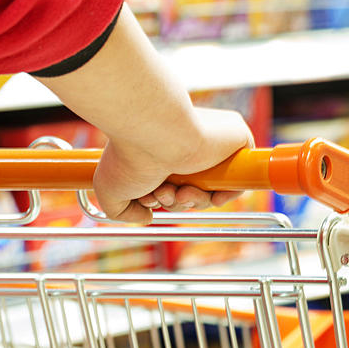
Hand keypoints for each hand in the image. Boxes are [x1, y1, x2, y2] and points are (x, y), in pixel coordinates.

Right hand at [92, 107, 254, 223]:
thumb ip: (122, 211)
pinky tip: (204, 193)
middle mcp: (187, 146)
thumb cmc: (129, 156)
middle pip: (192, 191)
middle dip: (176, 202)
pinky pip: (238, 179)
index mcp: (163, 151)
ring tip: (174, 190)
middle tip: (161, 194)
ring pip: (212, 190)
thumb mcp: (110, 191)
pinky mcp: (236, 138)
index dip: (164, 199)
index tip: (149, 199)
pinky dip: (225, 194)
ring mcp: (212, 143)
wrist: (154, 131)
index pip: (173, 185)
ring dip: (193, 201)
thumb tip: (147, 217)